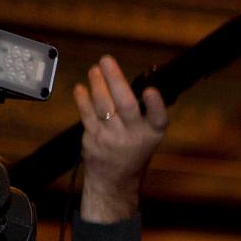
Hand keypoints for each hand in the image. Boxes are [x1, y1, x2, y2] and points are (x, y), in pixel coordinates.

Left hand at [72, 55, 168, 224]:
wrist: (116, 179)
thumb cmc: (133, 150)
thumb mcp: (147, 135)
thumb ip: (143, 113)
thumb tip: (132, 81)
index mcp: (152, 134)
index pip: (158, 118)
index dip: (156, 105)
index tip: (150, 91)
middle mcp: (134, 137)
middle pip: (125, 105)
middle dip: (115, 80)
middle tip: (107, 60)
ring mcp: (112, 138)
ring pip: (103, 106)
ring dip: (97, 84)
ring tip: (95, 70)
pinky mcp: (93, 138)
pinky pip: (86, 114)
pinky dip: (83, 99)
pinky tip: (82, 88)